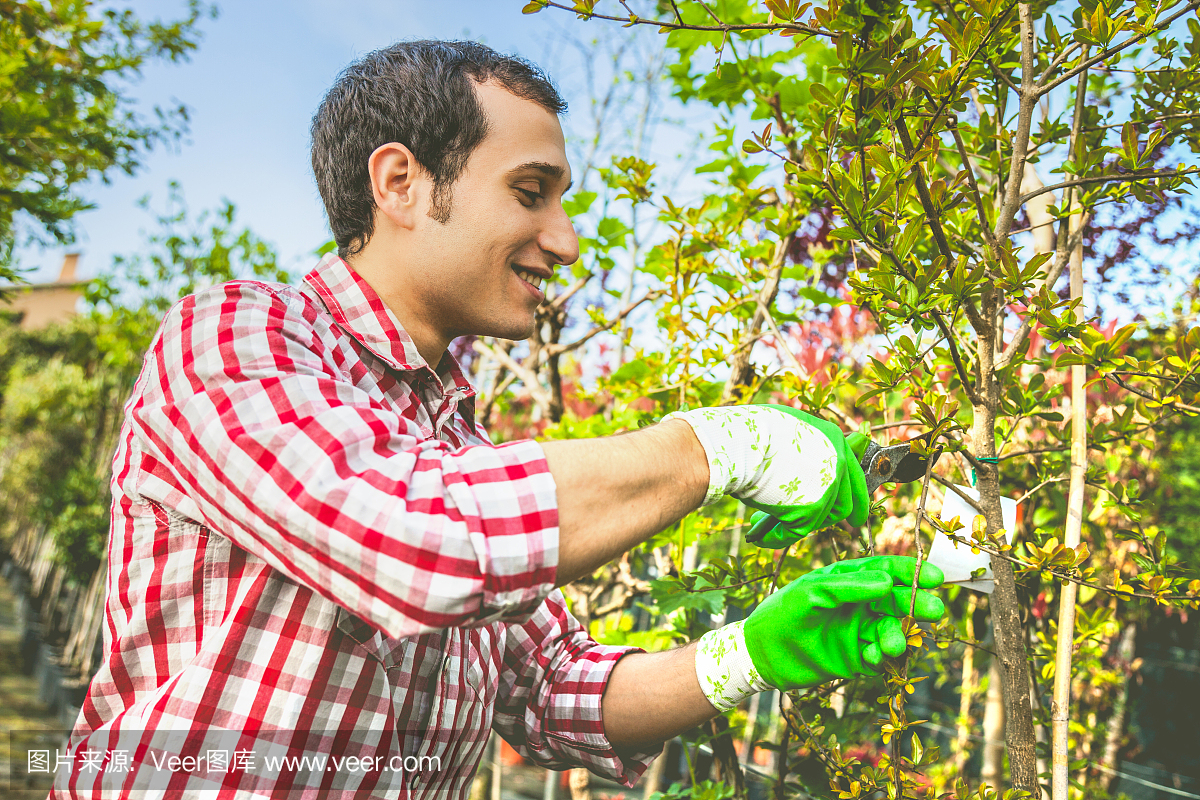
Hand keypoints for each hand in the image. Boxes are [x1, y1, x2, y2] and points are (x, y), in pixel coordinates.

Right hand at [665, 404, 867, 547]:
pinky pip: (794, 531)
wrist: (739, 442)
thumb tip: (794, 474)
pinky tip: (760, 537)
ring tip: (771, 528)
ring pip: (819, 518)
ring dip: (796, 525)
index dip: (854, 495)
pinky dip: (776, 537)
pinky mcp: (810, 511)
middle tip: (821, 525)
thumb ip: (799, 451)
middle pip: (844, 501)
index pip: (852, 473)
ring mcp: (826, 488)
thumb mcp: (785, 435)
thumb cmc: (752, 434)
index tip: (855, 513)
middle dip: (832, 517)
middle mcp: (837, 463)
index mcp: (833, 439)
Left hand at [692, 556, 944, 710]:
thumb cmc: (782, 613)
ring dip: (897, 635)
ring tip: (892, 645)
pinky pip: (880, 656)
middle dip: (915, 605)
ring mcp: (858, 630)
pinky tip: (873, 658)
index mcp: (847, 581)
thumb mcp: (811, 593)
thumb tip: (888, 583)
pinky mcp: (856, 657)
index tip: (934, 576)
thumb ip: (848, 587)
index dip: (910, 573)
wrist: (762, 654)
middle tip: (932, 610)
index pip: (885, 571)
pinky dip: (882, 657)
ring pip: (890, 629)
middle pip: (896, 601)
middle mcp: (858, 603)